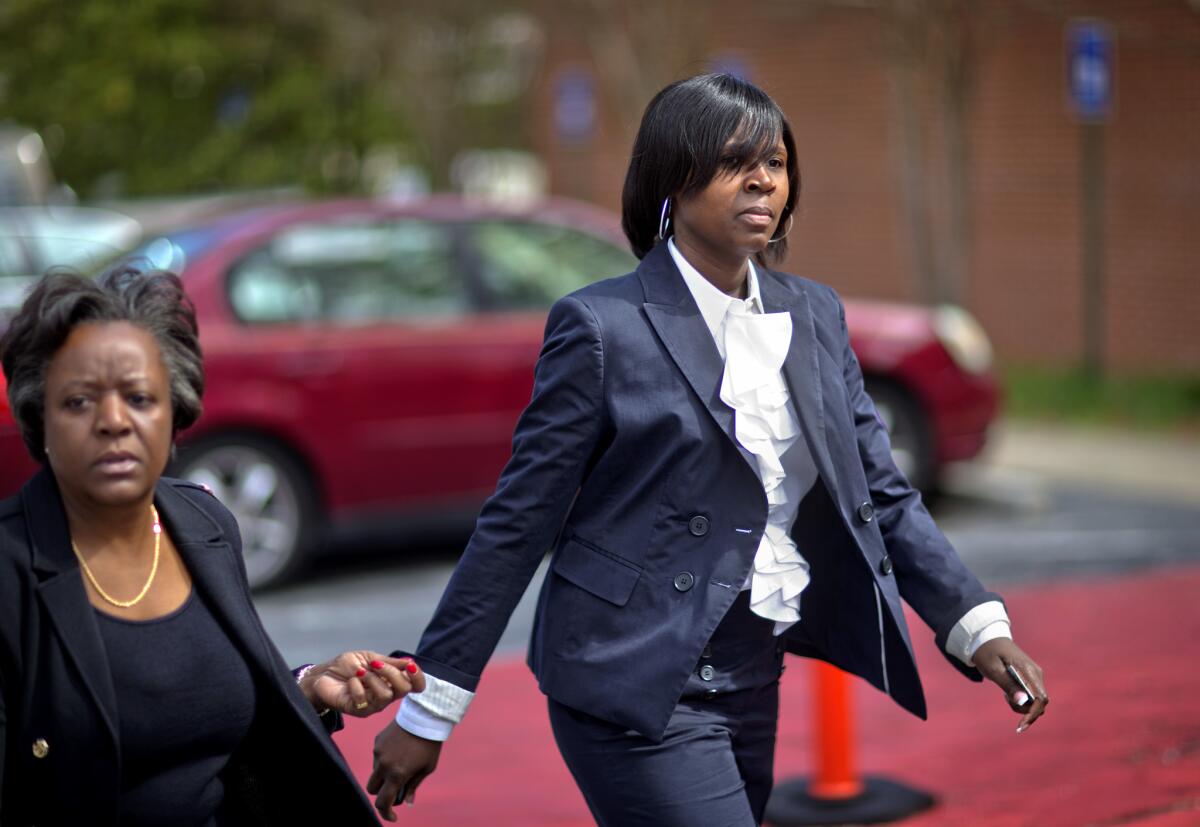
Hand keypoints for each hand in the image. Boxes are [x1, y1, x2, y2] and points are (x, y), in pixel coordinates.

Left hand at [298, 652, 425, 717]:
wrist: (323, 674)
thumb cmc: (346, 667)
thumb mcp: (370, 658)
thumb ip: (390, 662)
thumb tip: (410, 662)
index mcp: (392, 682)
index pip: (415, 686)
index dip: (418, 678)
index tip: (410, 666)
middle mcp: (386, 696)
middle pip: (403, 690)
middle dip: (391, 673)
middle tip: (375, 664)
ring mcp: (373, 705)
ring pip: (385, 695)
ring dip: (371, 678)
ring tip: (359, 673)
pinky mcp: (358, 710)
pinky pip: (363, 699)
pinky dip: (356, 684)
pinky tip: (350, 681)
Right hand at [368, 720, 442, 820]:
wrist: (425, 717)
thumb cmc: (429, 745)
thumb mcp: (426, 768)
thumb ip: (413, 786)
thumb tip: (407, 802)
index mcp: (397, 774)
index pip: (383, 802)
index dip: (386, 813)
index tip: (393, 816)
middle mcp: (383, 764)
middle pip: (373, 789)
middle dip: (382, 792)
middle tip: (395, 788)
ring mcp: (378, 752)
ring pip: (375, 772)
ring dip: (384, 774)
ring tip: (402, 763)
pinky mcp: (377, 741)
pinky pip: (377, 756)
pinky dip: (385, 759)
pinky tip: (399, 750)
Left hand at [972, 638, 1048, 732]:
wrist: (987, 639)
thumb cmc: (987, 653)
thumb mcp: (993, 669)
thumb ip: (1008, 685)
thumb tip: (1023, 702)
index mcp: (1028, 670)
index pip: (1040, 699)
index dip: (1032, 714)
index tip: (1020, 725)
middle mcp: (1036, 673)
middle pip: (1041, 703)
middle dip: (1026, 711)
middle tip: (1005, 700)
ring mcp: (1035, 675)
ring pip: (1037, 701)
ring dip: (1022, 706)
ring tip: (1005, 694)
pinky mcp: (1031, 678)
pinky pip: (1032, 696)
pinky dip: (1021, 700)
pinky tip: (1008, 693)